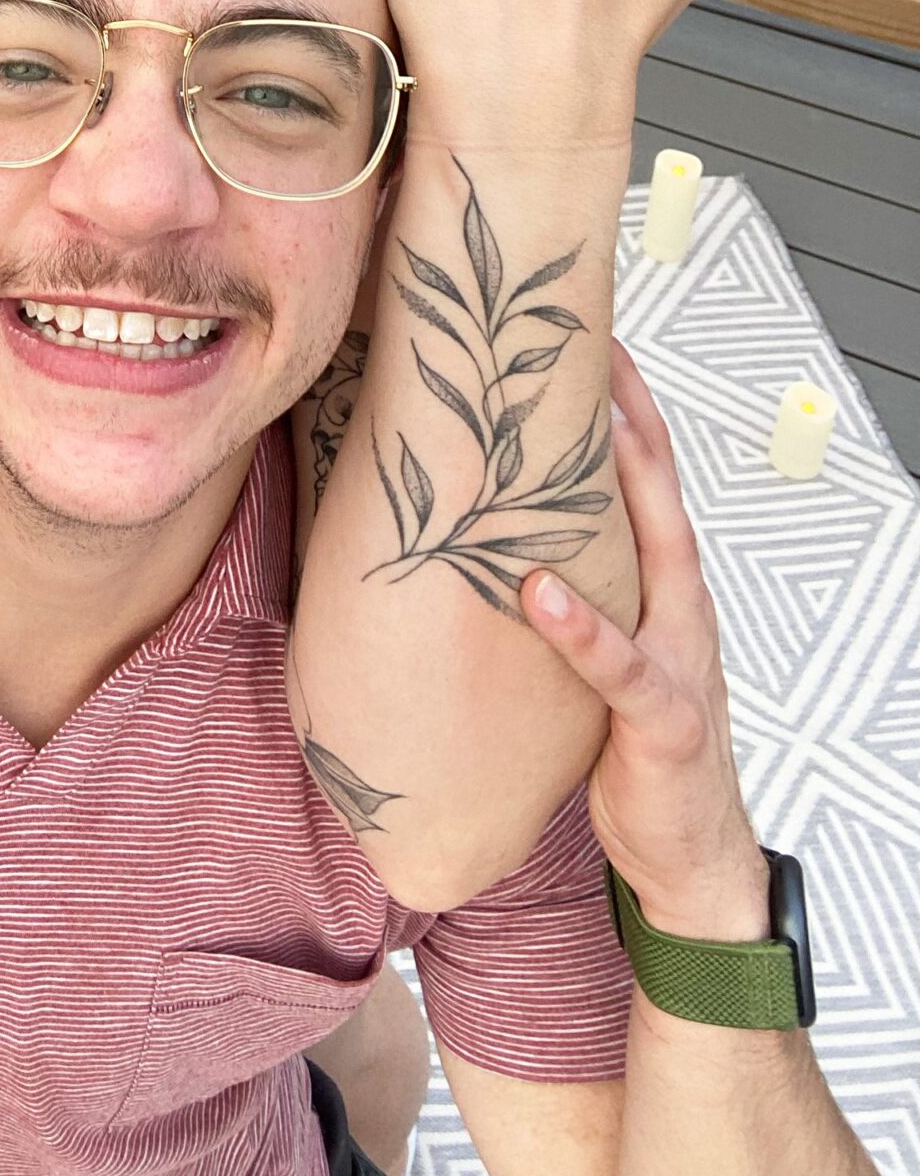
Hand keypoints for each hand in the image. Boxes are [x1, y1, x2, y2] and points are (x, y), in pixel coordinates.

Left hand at [520, 344, 768, 939]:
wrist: (690, 853)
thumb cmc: (632, 738)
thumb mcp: (596, 640)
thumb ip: (563, 580)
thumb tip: (486, 520)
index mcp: (660, 578)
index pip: (644, 467)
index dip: (619, 395)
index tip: (583, 323)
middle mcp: (678, 601)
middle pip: (658, 484)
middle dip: (627, 408)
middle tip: (588, 333)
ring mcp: (678, 654)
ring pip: (655, 554)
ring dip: (618, 487)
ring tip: (577, 423)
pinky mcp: (660, 718)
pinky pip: (618, 665)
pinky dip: (580, 625)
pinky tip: (539, 590)